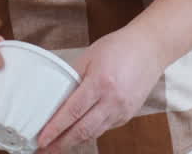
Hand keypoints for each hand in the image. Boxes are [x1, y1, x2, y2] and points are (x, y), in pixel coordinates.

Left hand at [36, 26, 164, 152]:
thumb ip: (72, 77)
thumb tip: (55, 96)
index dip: (55, 128)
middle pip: (83, 130)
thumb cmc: (119, 48)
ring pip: (94, 133)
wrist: (150, 49)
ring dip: (74, 142)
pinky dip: (89, 134)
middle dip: (61, 143)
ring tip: (56, 147)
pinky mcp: (127, 115)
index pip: (72, 112)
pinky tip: (76, 135)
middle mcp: (113, 101)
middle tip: (43, 150)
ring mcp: (122, 111)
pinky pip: (104, 128)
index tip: (41, 139)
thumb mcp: (89, 57)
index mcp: (100, 83)